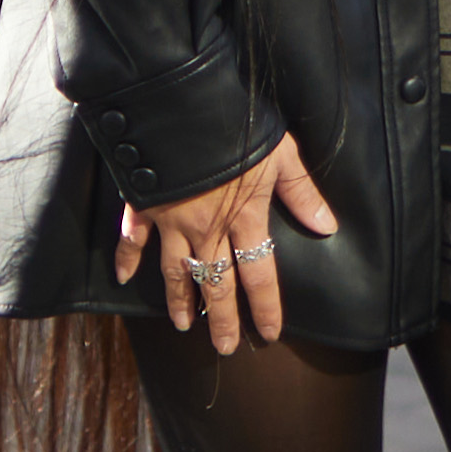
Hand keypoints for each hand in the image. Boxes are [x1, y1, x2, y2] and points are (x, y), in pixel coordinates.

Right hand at [116, 129, 340, 353]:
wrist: (184, 104)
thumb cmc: (238, 125)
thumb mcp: (281, 154)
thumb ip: (301, 192)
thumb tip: (327, 226)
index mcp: (244, 219)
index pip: (259, 275)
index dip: (265, 307)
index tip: (269, 332)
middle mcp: (208, 229)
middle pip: (217, 284)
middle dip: (222, 319)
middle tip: (225, 348)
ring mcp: (172, 220)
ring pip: (176, 272)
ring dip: (181, 300)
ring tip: (185, 325)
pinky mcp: (145, 204)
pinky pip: (133, 239)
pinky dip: (126, 259)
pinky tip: (123, 279)